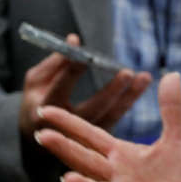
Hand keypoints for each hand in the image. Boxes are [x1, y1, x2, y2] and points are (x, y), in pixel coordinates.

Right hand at [17, 33, 151, 139]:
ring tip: (145, 77)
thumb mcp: (35, 81)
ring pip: (110, 116)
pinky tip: (141, 85)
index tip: (81, 48)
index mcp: (43, 112)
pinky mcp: (96, 140)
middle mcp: (65, 129)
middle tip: (128, 72)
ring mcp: (83, 138)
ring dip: (129, 97)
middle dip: (111, 91)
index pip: (60, 87)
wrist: (39, 141)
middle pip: (92, 109)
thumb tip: (74, 40)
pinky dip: (128, 101)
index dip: (71, 67)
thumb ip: (54, 62)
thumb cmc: (38, 99)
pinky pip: (116, 118)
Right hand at [35, 72, 180, 181]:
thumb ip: (171, 109)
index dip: (68, 123)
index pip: (90, 136)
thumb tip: (170, 74)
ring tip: (67, 178)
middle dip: (64, 149)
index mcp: (122, 155)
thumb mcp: (178, 137)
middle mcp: (119, 177)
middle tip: (41, 136)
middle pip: (86, 161)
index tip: (45, 111)